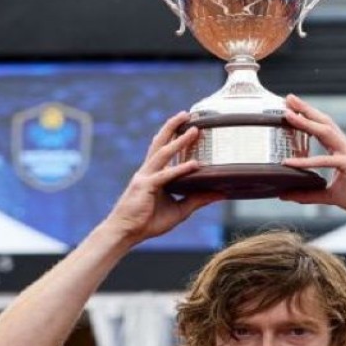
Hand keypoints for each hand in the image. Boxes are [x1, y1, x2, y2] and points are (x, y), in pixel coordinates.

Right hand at [100, 112, 222, 244]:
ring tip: (194, 129)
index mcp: (154, 174)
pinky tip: (194, 164)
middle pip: (160, 143)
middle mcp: (148, 171)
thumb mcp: (180, 210)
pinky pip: (166, 175)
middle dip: (172, 127)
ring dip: (179, 140)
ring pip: (163, 153)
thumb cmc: (148, 221)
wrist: (126, 232)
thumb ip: (198, 200)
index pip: (164, 150)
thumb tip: (220, 193)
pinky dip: (180, 169)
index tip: (187, 124)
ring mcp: (145, 177)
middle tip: (187, 113)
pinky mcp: (145, 187)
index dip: (174, 135)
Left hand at [279, 95, 345, 213]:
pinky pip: (325, 160)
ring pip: (325, 132)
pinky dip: (306, 161)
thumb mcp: (331, 195)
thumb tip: (286, 195)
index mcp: (342, 151)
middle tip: (289, 98)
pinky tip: (290, 162)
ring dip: (306, 122)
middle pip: (324, 122)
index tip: (293, 107)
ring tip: (289, 114)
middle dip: (306, 109)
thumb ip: (308, 194)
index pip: (323, 128)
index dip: (309, 116)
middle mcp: (345, 148)